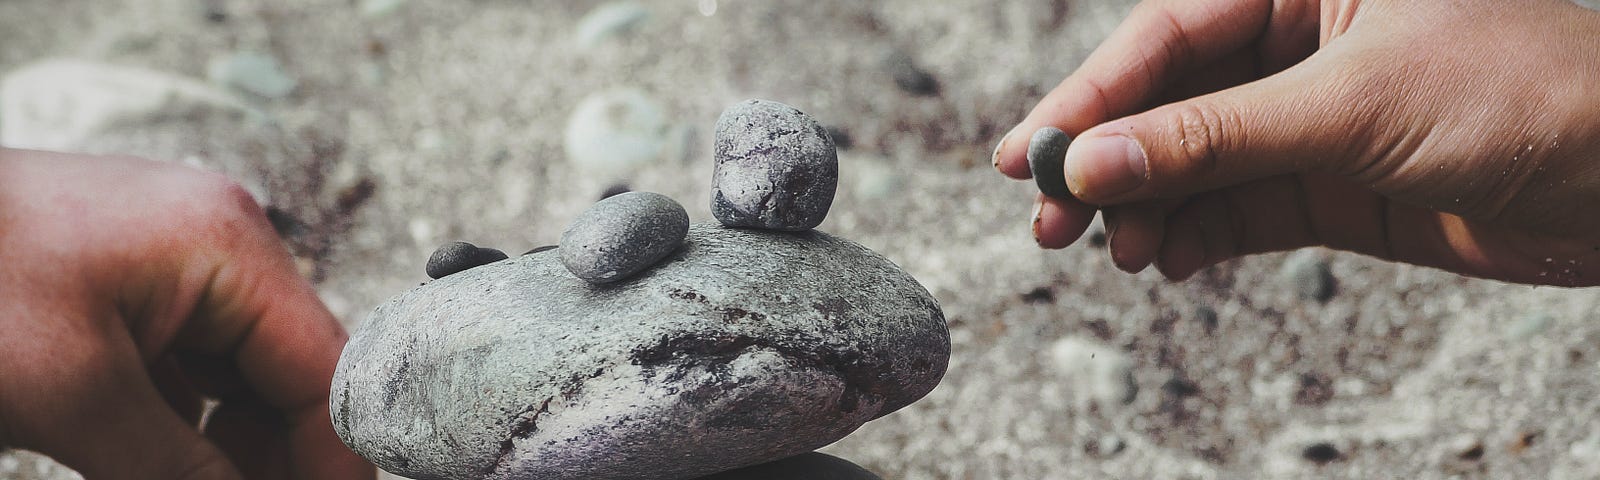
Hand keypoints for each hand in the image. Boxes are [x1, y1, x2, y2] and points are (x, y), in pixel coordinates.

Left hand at [0, 149, 372, 478]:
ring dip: (229, 450)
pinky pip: (191, 371)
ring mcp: (177, 264)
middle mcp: (219, 245)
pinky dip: (184, 428)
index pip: (325, 371)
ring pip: (241, 382)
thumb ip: (183, 471)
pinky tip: (159, 464)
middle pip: (288, 377)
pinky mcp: (136, 288)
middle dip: (276, 459)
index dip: (332, 462)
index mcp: (229, 246)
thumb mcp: (77, 396)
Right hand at [994, 0, 1599, 284]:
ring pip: (1193, 162)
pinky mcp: (1329, 185)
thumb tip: (1095, 164)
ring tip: (1110, 252)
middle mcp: (1298, 43)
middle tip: (1047, 217)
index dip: (1091, 95)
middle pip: (1167, 100)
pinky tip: (1162, 261)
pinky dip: (1193, 238)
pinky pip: (1234, 209)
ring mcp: (1309, 118)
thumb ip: (1216, 138)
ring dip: (1143, 209)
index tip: (1027, 152)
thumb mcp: (1350, 108)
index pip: (1169, 35)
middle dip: (1106, 161)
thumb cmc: (1518, 95)